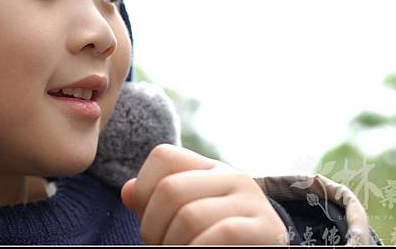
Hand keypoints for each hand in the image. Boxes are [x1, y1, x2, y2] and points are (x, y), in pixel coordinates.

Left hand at [121, 144, 288, 244]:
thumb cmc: (218, 245)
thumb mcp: (187, 219)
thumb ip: (157, 205)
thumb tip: (129, 191)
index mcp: (211, 169)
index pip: (163, 156)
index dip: (143, 190)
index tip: (150, 223)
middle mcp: (233, 177)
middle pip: (170, 189)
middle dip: (153, 228)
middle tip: (161, 248)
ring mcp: (252, 201)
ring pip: (190, 216)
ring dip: (174, 246)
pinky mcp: (266, 229)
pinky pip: (221, 233)